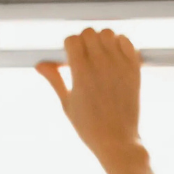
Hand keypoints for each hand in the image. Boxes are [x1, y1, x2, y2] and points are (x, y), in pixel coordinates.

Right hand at [36, 28, 143, 170]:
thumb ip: (55, 80)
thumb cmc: (89, 127)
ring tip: (100, 58)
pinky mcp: (134, 68)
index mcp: (81, 72)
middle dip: (84, 42)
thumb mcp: (67, 104)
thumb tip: (39, 65)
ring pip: (108, 33)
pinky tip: (114, 58)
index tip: (70, 61)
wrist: (117, 141)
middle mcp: (100, 64)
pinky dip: (119, 44)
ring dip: (102, 40)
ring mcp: (119, 64)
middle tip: (85, 59)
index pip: (72, 39)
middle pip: (89, 32)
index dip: (69, 48)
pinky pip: (126, 41)